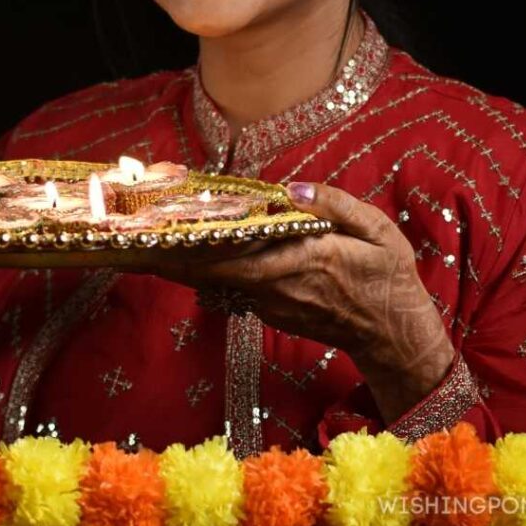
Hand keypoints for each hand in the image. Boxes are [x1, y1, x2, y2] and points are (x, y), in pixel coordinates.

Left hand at [153, 180, 454, 423]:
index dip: (192, 246)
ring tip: (145, 237)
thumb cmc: (389, 279)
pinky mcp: (272, 311)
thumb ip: (335, 205)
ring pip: (216, 280)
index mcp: (302, 260)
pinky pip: (232, 286)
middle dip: (170, 254)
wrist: (395, 337)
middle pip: (211, 270)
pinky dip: (207, 270)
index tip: (158, 231)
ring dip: (183, 261)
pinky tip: (190, 250)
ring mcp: (272, 304)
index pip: (234, 255)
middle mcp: (277, 286)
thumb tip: (292, 188)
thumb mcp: (379, 232)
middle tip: (130, 236)